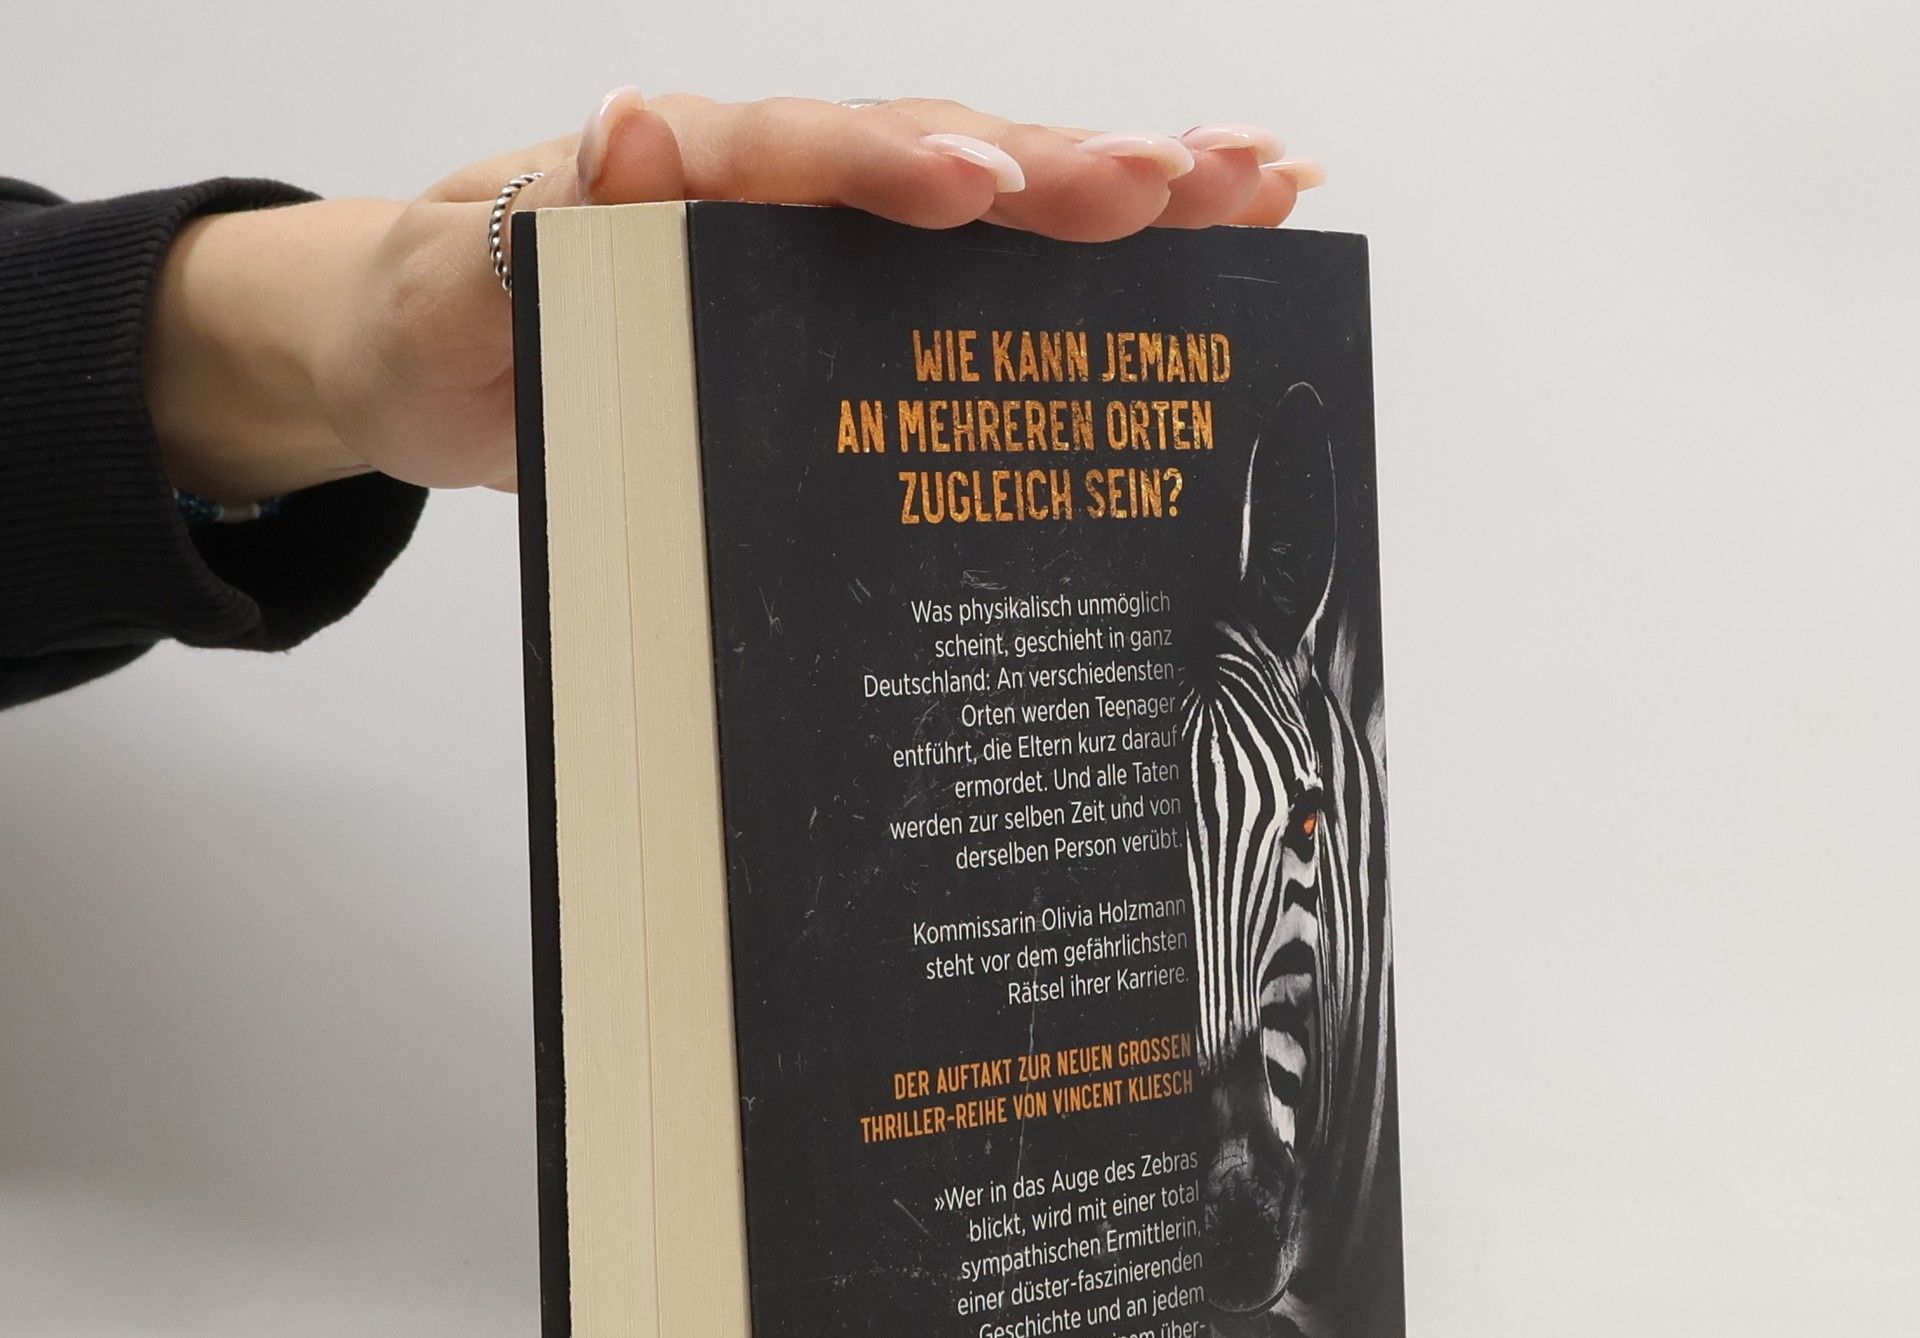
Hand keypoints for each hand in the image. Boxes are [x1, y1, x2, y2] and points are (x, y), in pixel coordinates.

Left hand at [146, 92, 1323, 501]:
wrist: (430, 356)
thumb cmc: (447, 314)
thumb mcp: (459, 275)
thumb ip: (548, 223)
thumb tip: (630, 133)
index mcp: (685, 176)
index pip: (805, 156)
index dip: (900, 170)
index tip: (989, 187)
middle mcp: (779, 195)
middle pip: (941, 156)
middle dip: (1072, 166)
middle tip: (1200, 179)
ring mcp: (825, 254)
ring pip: (987, 210)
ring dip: (1120, 200)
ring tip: (1253, 189)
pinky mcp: (846, 319)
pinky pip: (971, 289)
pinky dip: (1080, 273)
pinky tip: (1186, 260)